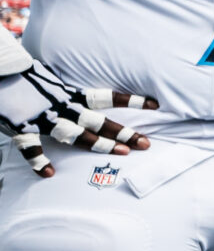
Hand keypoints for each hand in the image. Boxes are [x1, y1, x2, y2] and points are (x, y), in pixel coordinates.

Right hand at [0, 45, 155, 176]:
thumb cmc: (23, 76)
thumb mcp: (50, 81)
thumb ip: (67, 92)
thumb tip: (83, 96)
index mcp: (69, 94)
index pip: (106, 97)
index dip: (131, 101)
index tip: (156, 105)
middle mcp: (62, 106)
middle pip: (99, 121)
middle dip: (124, 132)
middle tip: (146, 143)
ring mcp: (43, 117)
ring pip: (75, 133)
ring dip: (99, 144)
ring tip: (121, 153)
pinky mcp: (21, 126)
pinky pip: (30, 146)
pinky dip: (38, 160)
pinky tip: (48, 173)